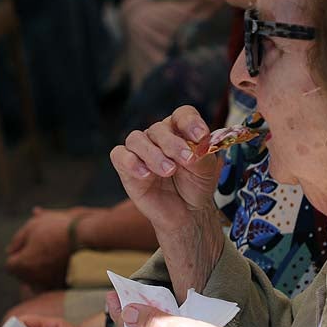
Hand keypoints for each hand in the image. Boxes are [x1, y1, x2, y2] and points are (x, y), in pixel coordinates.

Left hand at [4, 207, 91, 289]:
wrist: (87, 238)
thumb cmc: (57, 230)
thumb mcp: (32, 227)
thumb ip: (17, 240)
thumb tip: (9, 251)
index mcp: (20, 266)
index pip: (11, 262)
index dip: (21, 250)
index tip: (36, 241)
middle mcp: (32, 280)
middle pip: (24, 273)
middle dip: (30, 262)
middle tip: (47, 246)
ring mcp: (48, 286)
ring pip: (38, 279)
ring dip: (42, 269)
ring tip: (56, 252)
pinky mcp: (62, 288)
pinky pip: (52, 282)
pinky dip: (55, 274)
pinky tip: (64, 262)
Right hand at [110, 106, 221, 230]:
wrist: (186, 211)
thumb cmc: (196, 185)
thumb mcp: (207, 170)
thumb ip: (201, 155)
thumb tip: (194, 149)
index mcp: (179, 130)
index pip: (182, 115)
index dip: (190, 122)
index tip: (201, 136)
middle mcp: (158, 136)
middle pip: (159, 128)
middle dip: (173, 144)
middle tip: (187, 160)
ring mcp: (140, 150)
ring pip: (137, 139)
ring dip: (153, 155)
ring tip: (169, 171)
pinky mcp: (126, 167)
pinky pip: (119, 155)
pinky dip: (131, 162)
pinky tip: (146, 175)